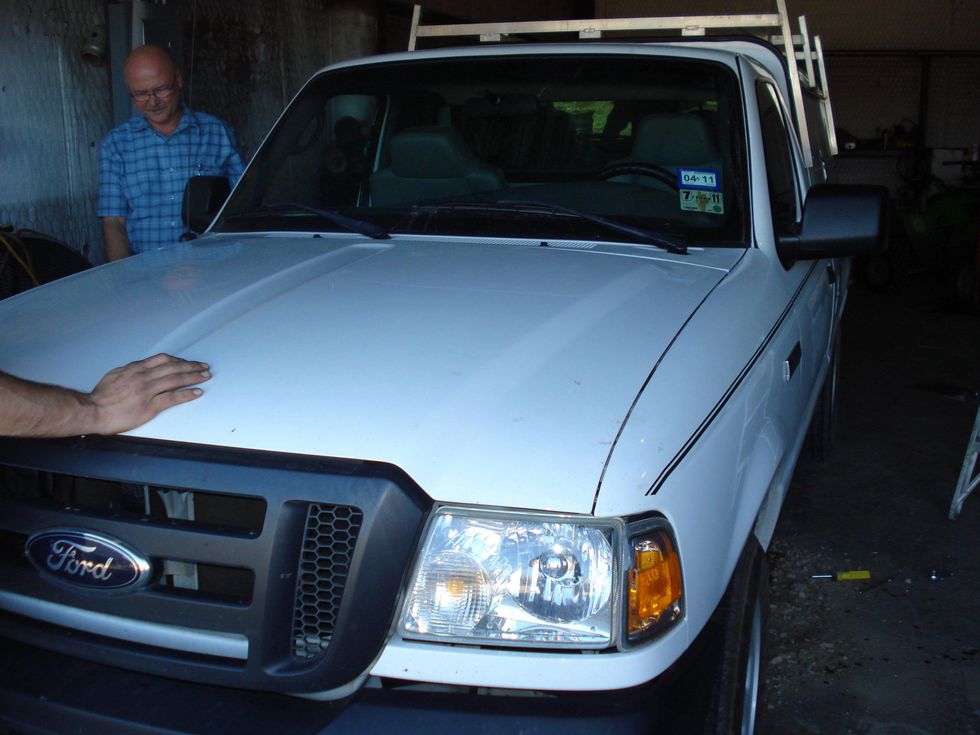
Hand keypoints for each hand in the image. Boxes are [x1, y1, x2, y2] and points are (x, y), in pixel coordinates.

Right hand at [88, 353, 210, 433]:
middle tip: (203, 366)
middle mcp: (143, 377)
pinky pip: (172, 398)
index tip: (187, 362)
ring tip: (206, 376)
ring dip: (193, 377)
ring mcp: (147, 391)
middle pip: (173, 367)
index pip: (162, 360)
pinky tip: (197, 392)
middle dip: (191, 366)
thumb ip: (131, 370)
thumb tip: (141, 367)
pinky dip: (186, 394)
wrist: (93, 410)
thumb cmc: (101, 396)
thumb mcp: (115, 375)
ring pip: (175, 380)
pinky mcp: (149, 406)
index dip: (178, 360)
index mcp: (135, 368)